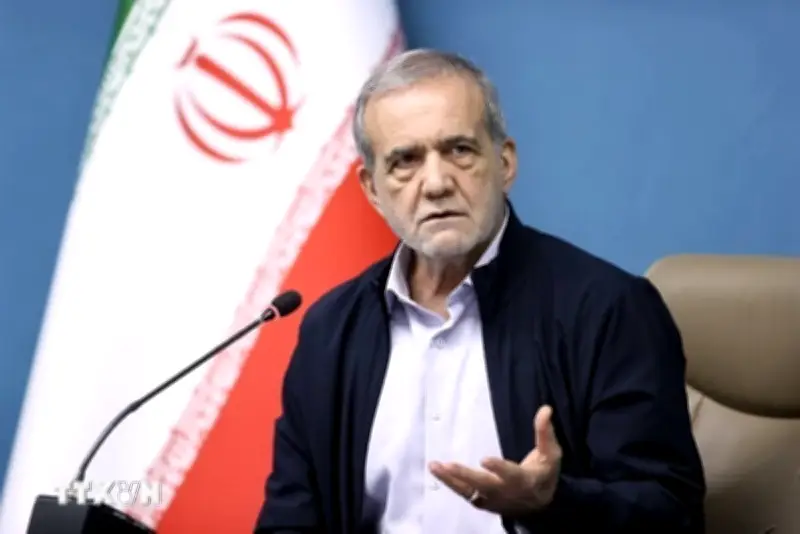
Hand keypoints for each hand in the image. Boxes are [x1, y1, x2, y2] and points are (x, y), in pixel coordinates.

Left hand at [429, 405, 561, 514]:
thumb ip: (546, 433)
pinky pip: (465, 493)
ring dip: (451, 480)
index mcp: (525, 480)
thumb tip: (545, 408)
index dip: (499, 469)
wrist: (540, 504)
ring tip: (434, 465)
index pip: (511, 475)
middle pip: (484, 485)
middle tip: (448, 465)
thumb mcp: (551, 454)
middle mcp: (506, 492)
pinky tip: (437, 470)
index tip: (484, 460)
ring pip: (470, 491)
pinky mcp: (482, 502)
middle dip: (466, 475)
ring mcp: (492, 499)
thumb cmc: (544, 473)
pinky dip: (450, 484)